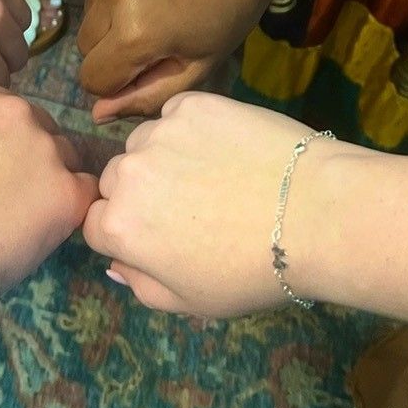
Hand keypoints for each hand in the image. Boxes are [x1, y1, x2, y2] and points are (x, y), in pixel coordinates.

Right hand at [78, 0, 283, 119]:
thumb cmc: (231, 12)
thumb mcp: (197, 66)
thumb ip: (145, 96)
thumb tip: (97, 113)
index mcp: (135, 34)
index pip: (92, 78)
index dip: (118, 82)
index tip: (148, 66)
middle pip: (86, 44)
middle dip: (112, 48)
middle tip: (155, 33)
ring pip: (89, 8)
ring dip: (112, 14)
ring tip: (154, 1)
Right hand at [82, 93, 349, 316]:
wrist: (311, 214)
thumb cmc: (251, 271)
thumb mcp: (192, 303)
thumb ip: (142, 285)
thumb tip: (117, 262)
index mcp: (120, 226)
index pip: (96, 224)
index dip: (126, 232)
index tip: (159, 236)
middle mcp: (128, 173)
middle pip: (116, 179)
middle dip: (140, 192)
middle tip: (188, 206)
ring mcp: (159, 132)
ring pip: (144, 142)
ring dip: (162, 156)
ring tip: (212, 173)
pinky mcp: (192, 103)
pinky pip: (176, 114)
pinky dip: (192, 127)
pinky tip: (227, 146)